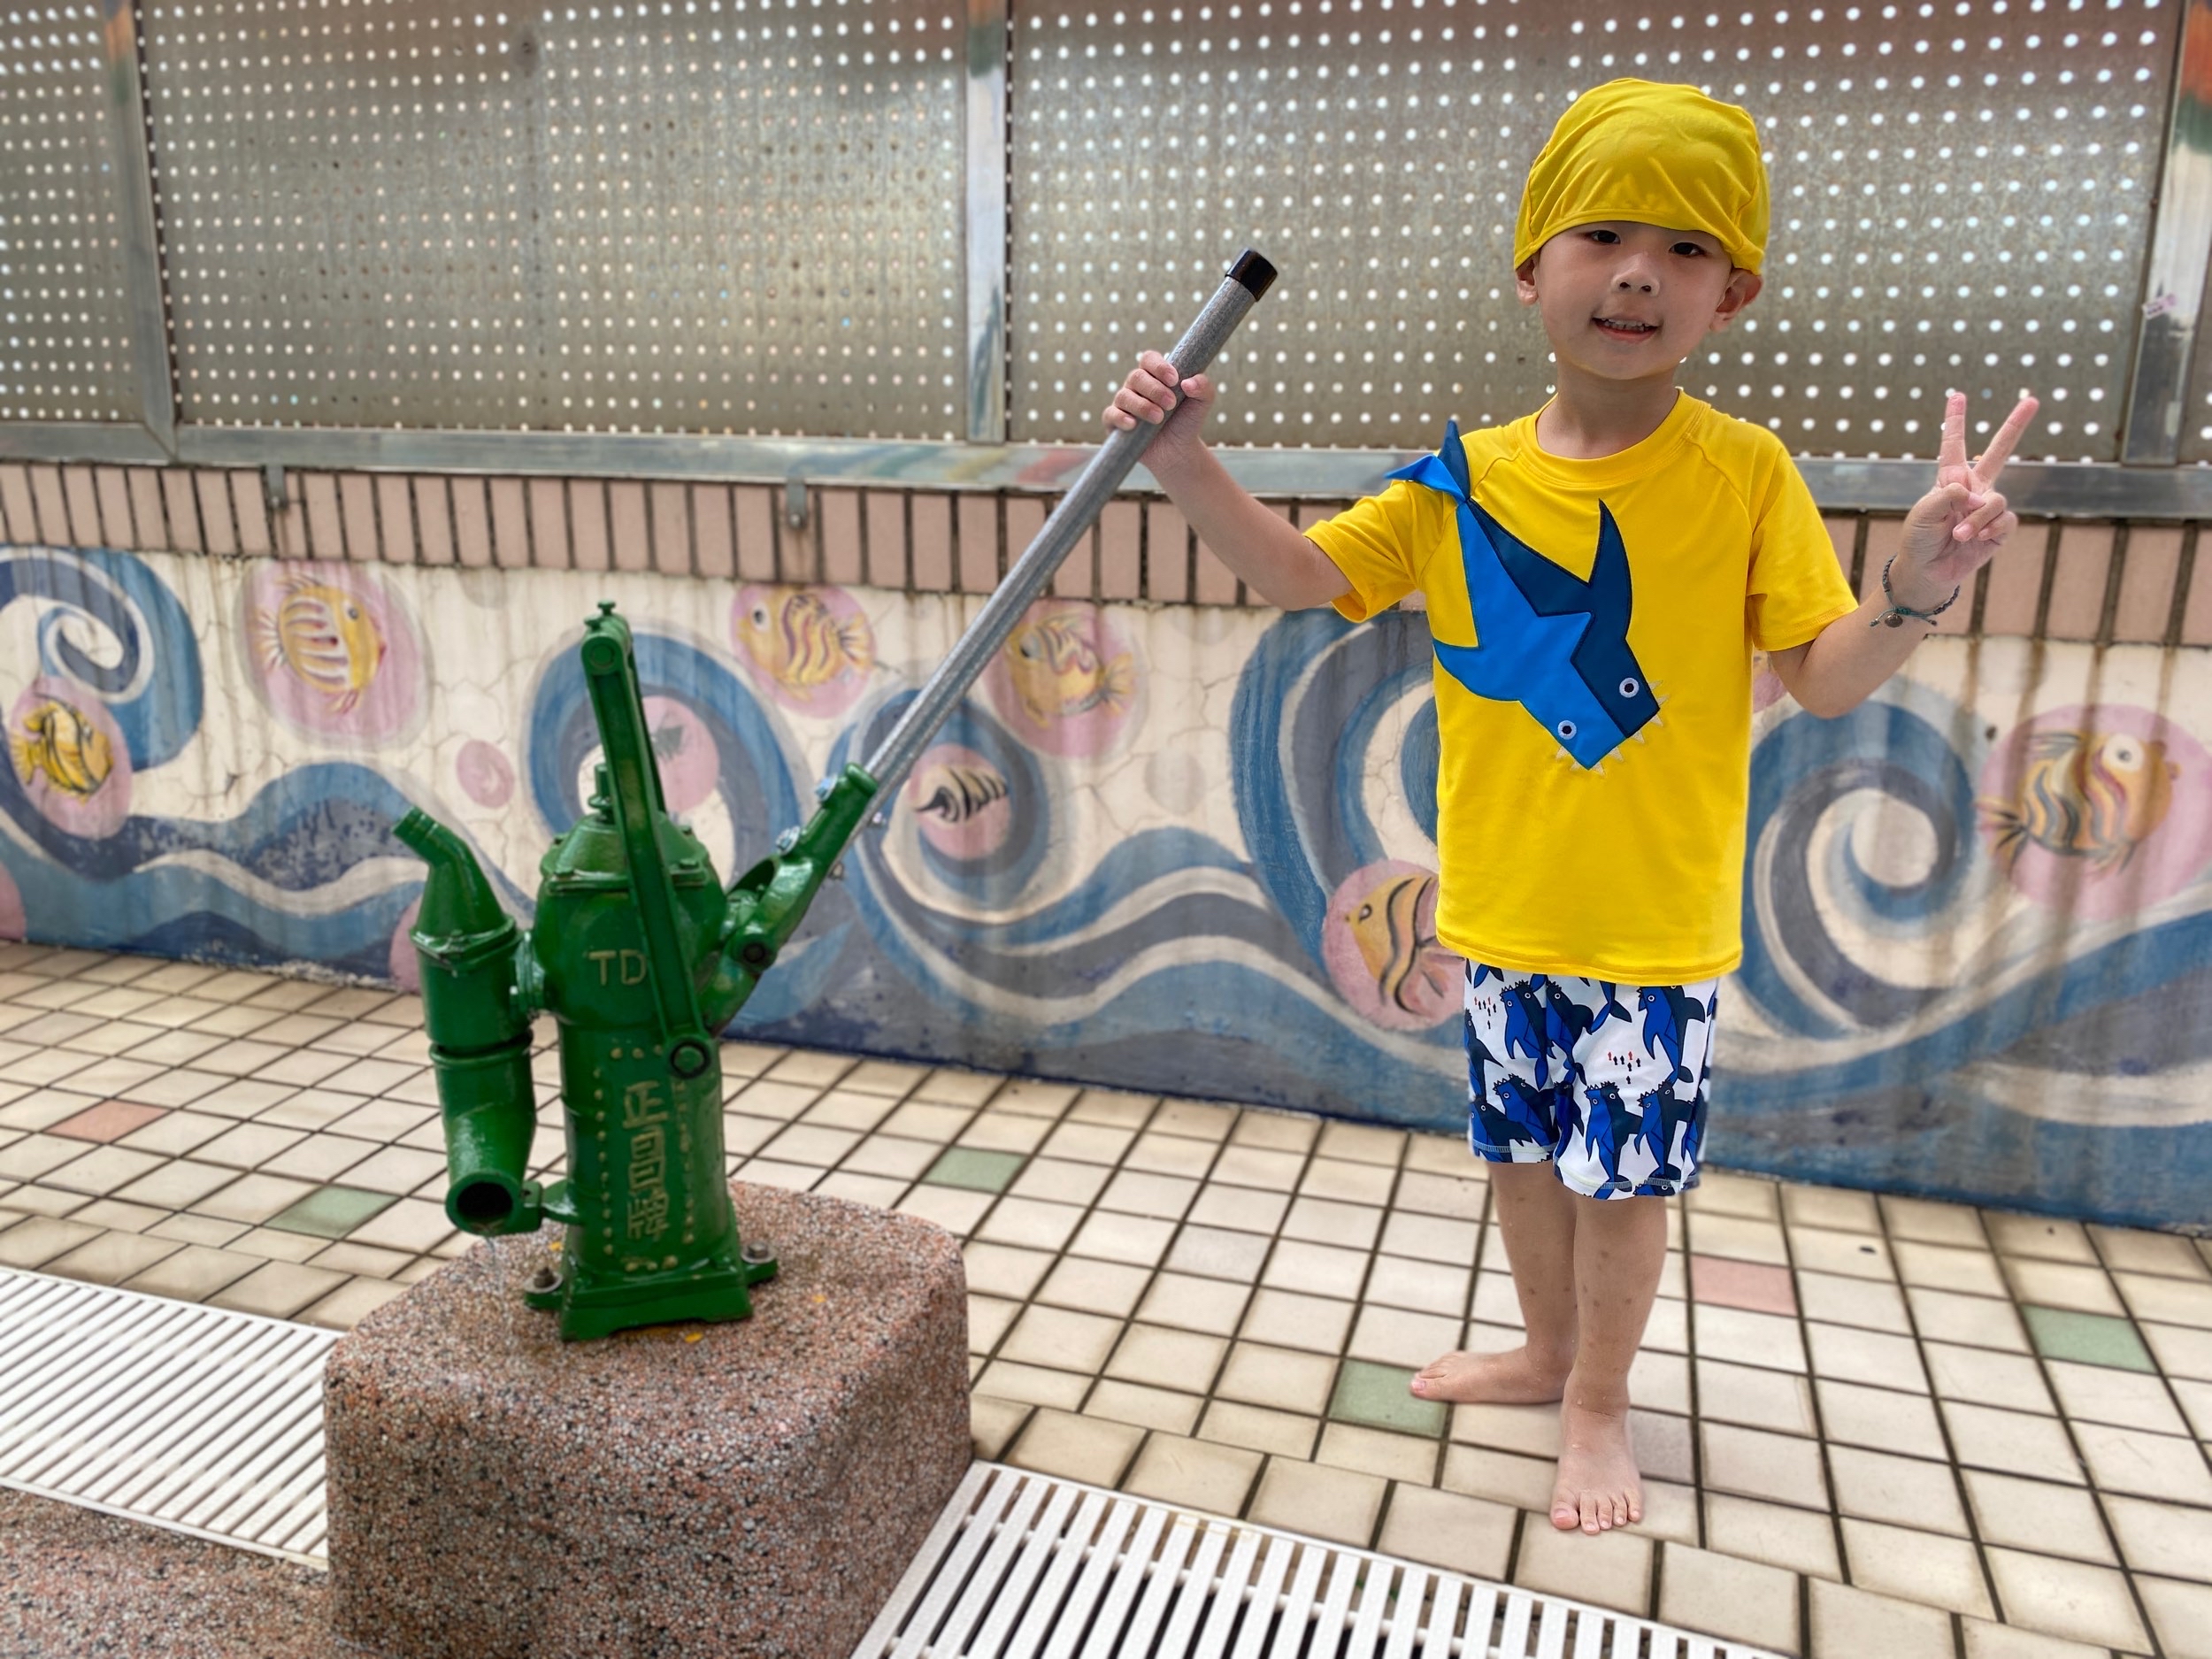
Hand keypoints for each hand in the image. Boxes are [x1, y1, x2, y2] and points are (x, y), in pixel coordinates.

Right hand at [1104, 350, 1214, 478]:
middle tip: (1171, 404)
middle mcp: (1136, 386)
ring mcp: (1123, 404)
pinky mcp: (1114, 422)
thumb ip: (1203, 387)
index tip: (1174, 380)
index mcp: (1154, 375)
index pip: (1149, 359)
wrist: (1178, 451)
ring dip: (1142, 406)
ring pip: (1124, 396)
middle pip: (1136, 376)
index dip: (1159, 366)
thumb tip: (1188, 382)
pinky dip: (1120, 418)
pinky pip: (1111, 415)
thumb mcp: (1202, 403)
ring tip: (1159, 418)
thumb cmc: (1187, 421)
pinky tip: (1133, 424)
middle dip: (1155, 390)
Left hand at [1894, 389, 2037, 607]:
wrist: (1927, 570)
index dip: (1955, 420)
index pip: (1954, 444)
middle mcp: (1973, 488)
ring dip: (1977, 518)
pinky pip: (2004, 520)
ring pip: (1995, 500)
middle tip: (2032, 400)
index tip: (1957, 395)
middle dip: (2015, 426)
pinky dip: (1989, 529)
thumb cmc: (1919, 539)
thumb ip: (1946, 496)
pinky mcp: (1999, 527)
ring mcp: (1988, 506)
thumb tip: (1974, 493)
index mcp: (1950, 478)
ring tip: (1959, 535)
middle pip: (2000, 451)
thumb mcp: (1923, 514)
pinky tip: (1977, 540)